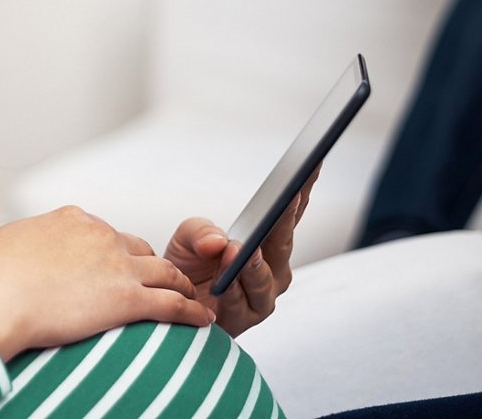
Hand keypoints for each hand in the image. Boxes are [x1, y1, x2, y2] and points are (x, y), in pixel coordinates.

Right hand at [0, 206, 214, 361]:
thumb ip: (21, 242)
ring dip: (180, 284)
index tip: (112, 265)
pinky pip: (171, 304)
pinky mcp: (127, 299)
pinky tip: (200, 320)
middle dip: (146, 264)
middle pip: (137, 248)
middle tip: (152, 280)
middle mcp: (100, 236)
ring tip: (189, 296)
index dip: (111, 251)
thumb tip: (13, 248)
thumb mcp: (3, 242)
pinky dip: (190, 312)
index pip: (103, 233)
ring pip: (164, 271)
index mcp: (72, 220)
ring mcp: (117, 265)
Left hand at [164, 167, 318, 335]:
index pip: (287, 215)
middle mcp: (273, 271)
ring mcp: (262, 296)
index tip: (311, 163)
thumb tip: (220, 242)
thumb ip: (201, 232)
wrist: (169, 304)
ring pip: (263, 277)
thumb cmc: (187, 266)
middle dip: (286, 218)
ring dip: (253, 263)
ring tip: (242, 248)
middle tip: (288, 195)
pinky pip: (240, 302)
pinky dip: (233, 289)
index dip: (301, 190)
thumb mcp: (189, 237)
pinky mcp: (245, 318)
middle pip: (282, 242)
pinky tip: (226, 279)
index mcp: (268, 246)